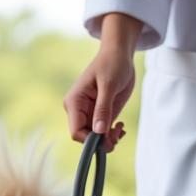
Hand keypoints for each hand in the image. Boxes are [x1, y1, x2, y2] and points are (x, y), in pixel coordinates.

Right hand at [63, 13, 141, 151]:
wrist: (119, 54)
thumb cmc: (112, 63)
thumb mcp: (108, 85)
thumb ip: (103, 108)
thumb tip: (99, 131)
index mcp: (74, 102)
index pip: (76, 131)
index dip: (90, 140)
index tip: (107, 138)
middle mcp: (79, 111)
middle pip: (85, 138)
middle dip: (101, 141)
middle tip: (118, 135)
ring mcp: (89, 114)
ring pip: (95, 138)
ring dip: (108, 139)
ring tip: (120, 130)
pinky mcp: (100, 115)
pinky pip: (103, 133)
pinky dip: (112, 135)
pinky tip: (120, 128)